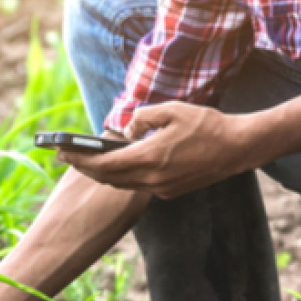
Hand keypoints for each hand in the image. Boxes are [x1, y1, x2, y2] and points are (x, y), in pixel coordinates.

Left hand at [58, 103, 261, 198]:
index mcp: (151, 158)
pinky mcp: (171, 191)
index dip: (80, 158)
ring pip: (122, 185)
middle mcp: (153, 179)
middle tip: (66, 156)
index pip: (105, 163)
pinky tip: (118, 163)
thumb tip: (127, 129)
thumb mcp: (172, 110)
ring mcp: (162, 188)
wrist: (238, 148)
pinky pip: (138, 185)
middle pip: (109, 178)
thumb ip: (143, 118)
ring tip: (87, 160)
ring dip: (103, 174)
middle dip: (85, 168)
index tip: (62, 151)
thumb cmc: (207, 125)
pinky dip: (123, 176)